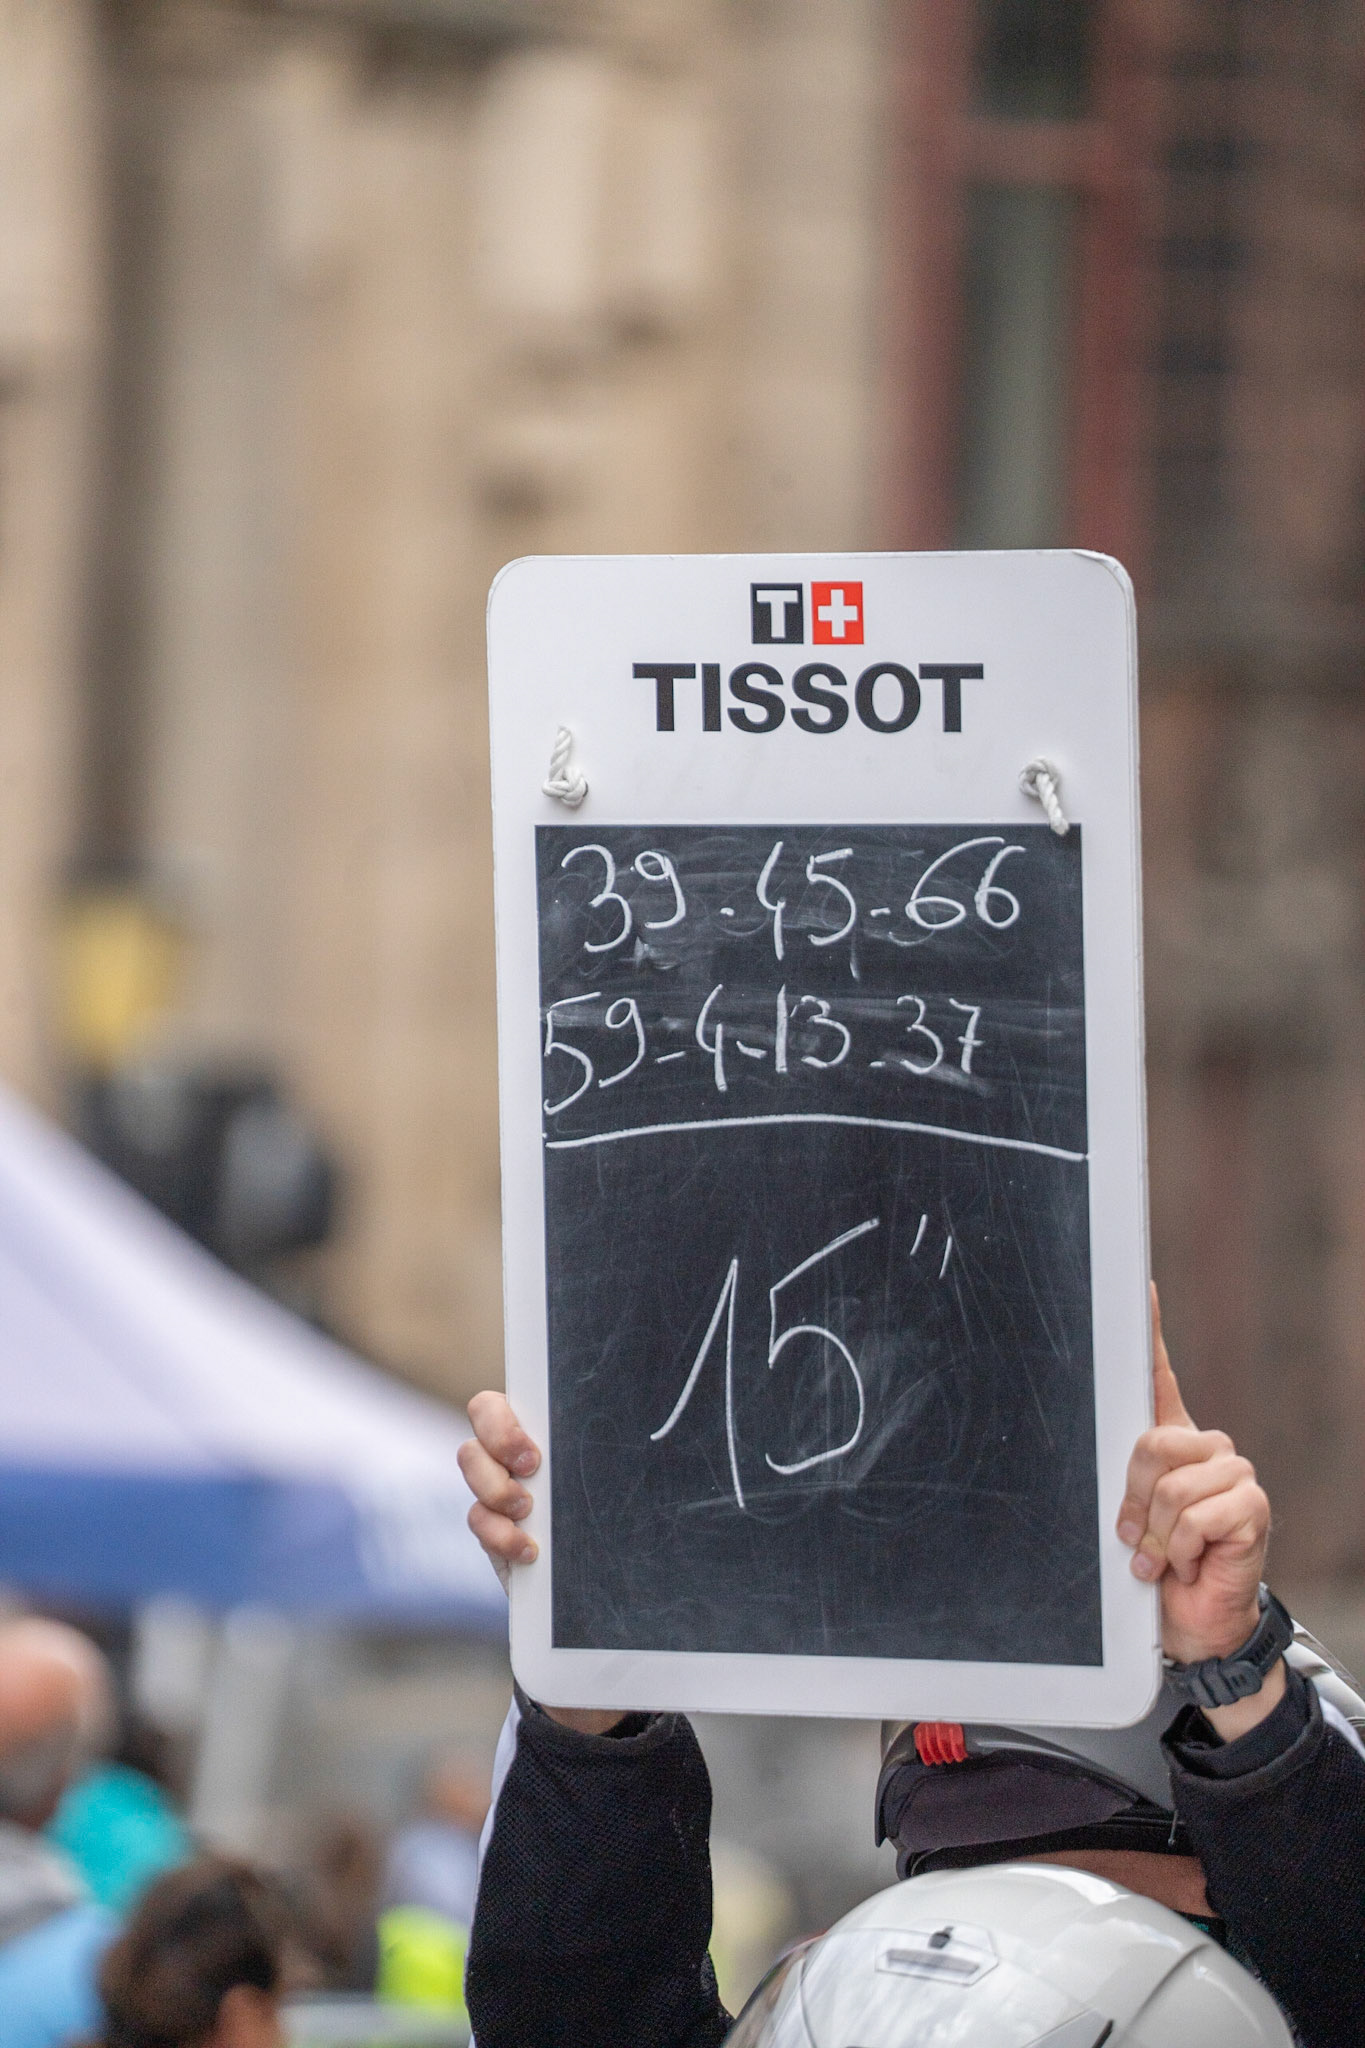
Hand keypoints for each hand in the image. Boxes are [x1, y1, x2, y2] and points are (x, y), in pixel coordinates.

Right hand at [458, 1393, 622, 1735]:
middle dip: (497, 1447)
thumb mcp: (614, 1481)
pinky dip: (499, 1536)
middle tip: (533, 1473)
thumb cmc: (623, 1518)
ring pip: (470, 1464)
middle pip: (478, 1423)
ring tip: (530, 1513)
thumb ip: (603, 1454)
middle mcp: (511, 1450)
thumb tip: (631, 1428)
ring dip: (496, 1489)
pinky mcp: (491, 1528)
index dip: (503, 1422)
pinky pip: (477, 1520)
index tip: (535, 1454)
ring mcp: (497, 1487)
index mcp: (540, 1427)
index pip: (498, 1403)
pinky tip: (529, 1552)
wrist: (611, 1584)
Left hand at [1117, 1287, 1281, 1736]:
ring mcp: (1232, 1474)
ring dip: (1153, 1534)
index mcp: (1169, 1441)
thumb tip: (1089, 1453)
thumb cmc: (1154, 1570)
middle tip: (1135, 1538)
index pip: (1158, 1374)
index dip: (1149, 1327)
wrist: (1192, 1625)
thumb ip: (1116, 1482)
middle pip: (1149, 1442)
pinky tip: (1188, 1563)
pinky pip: (1194, 1516)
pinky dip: (1178, 1549)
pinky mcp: (1251, 1505)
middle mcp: (1203, 1448)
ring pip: (1168, 1485)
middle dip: (1130, 1501)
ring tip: (1161, 1556)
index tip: (1139, 1282)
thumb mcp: (1124, 1520)